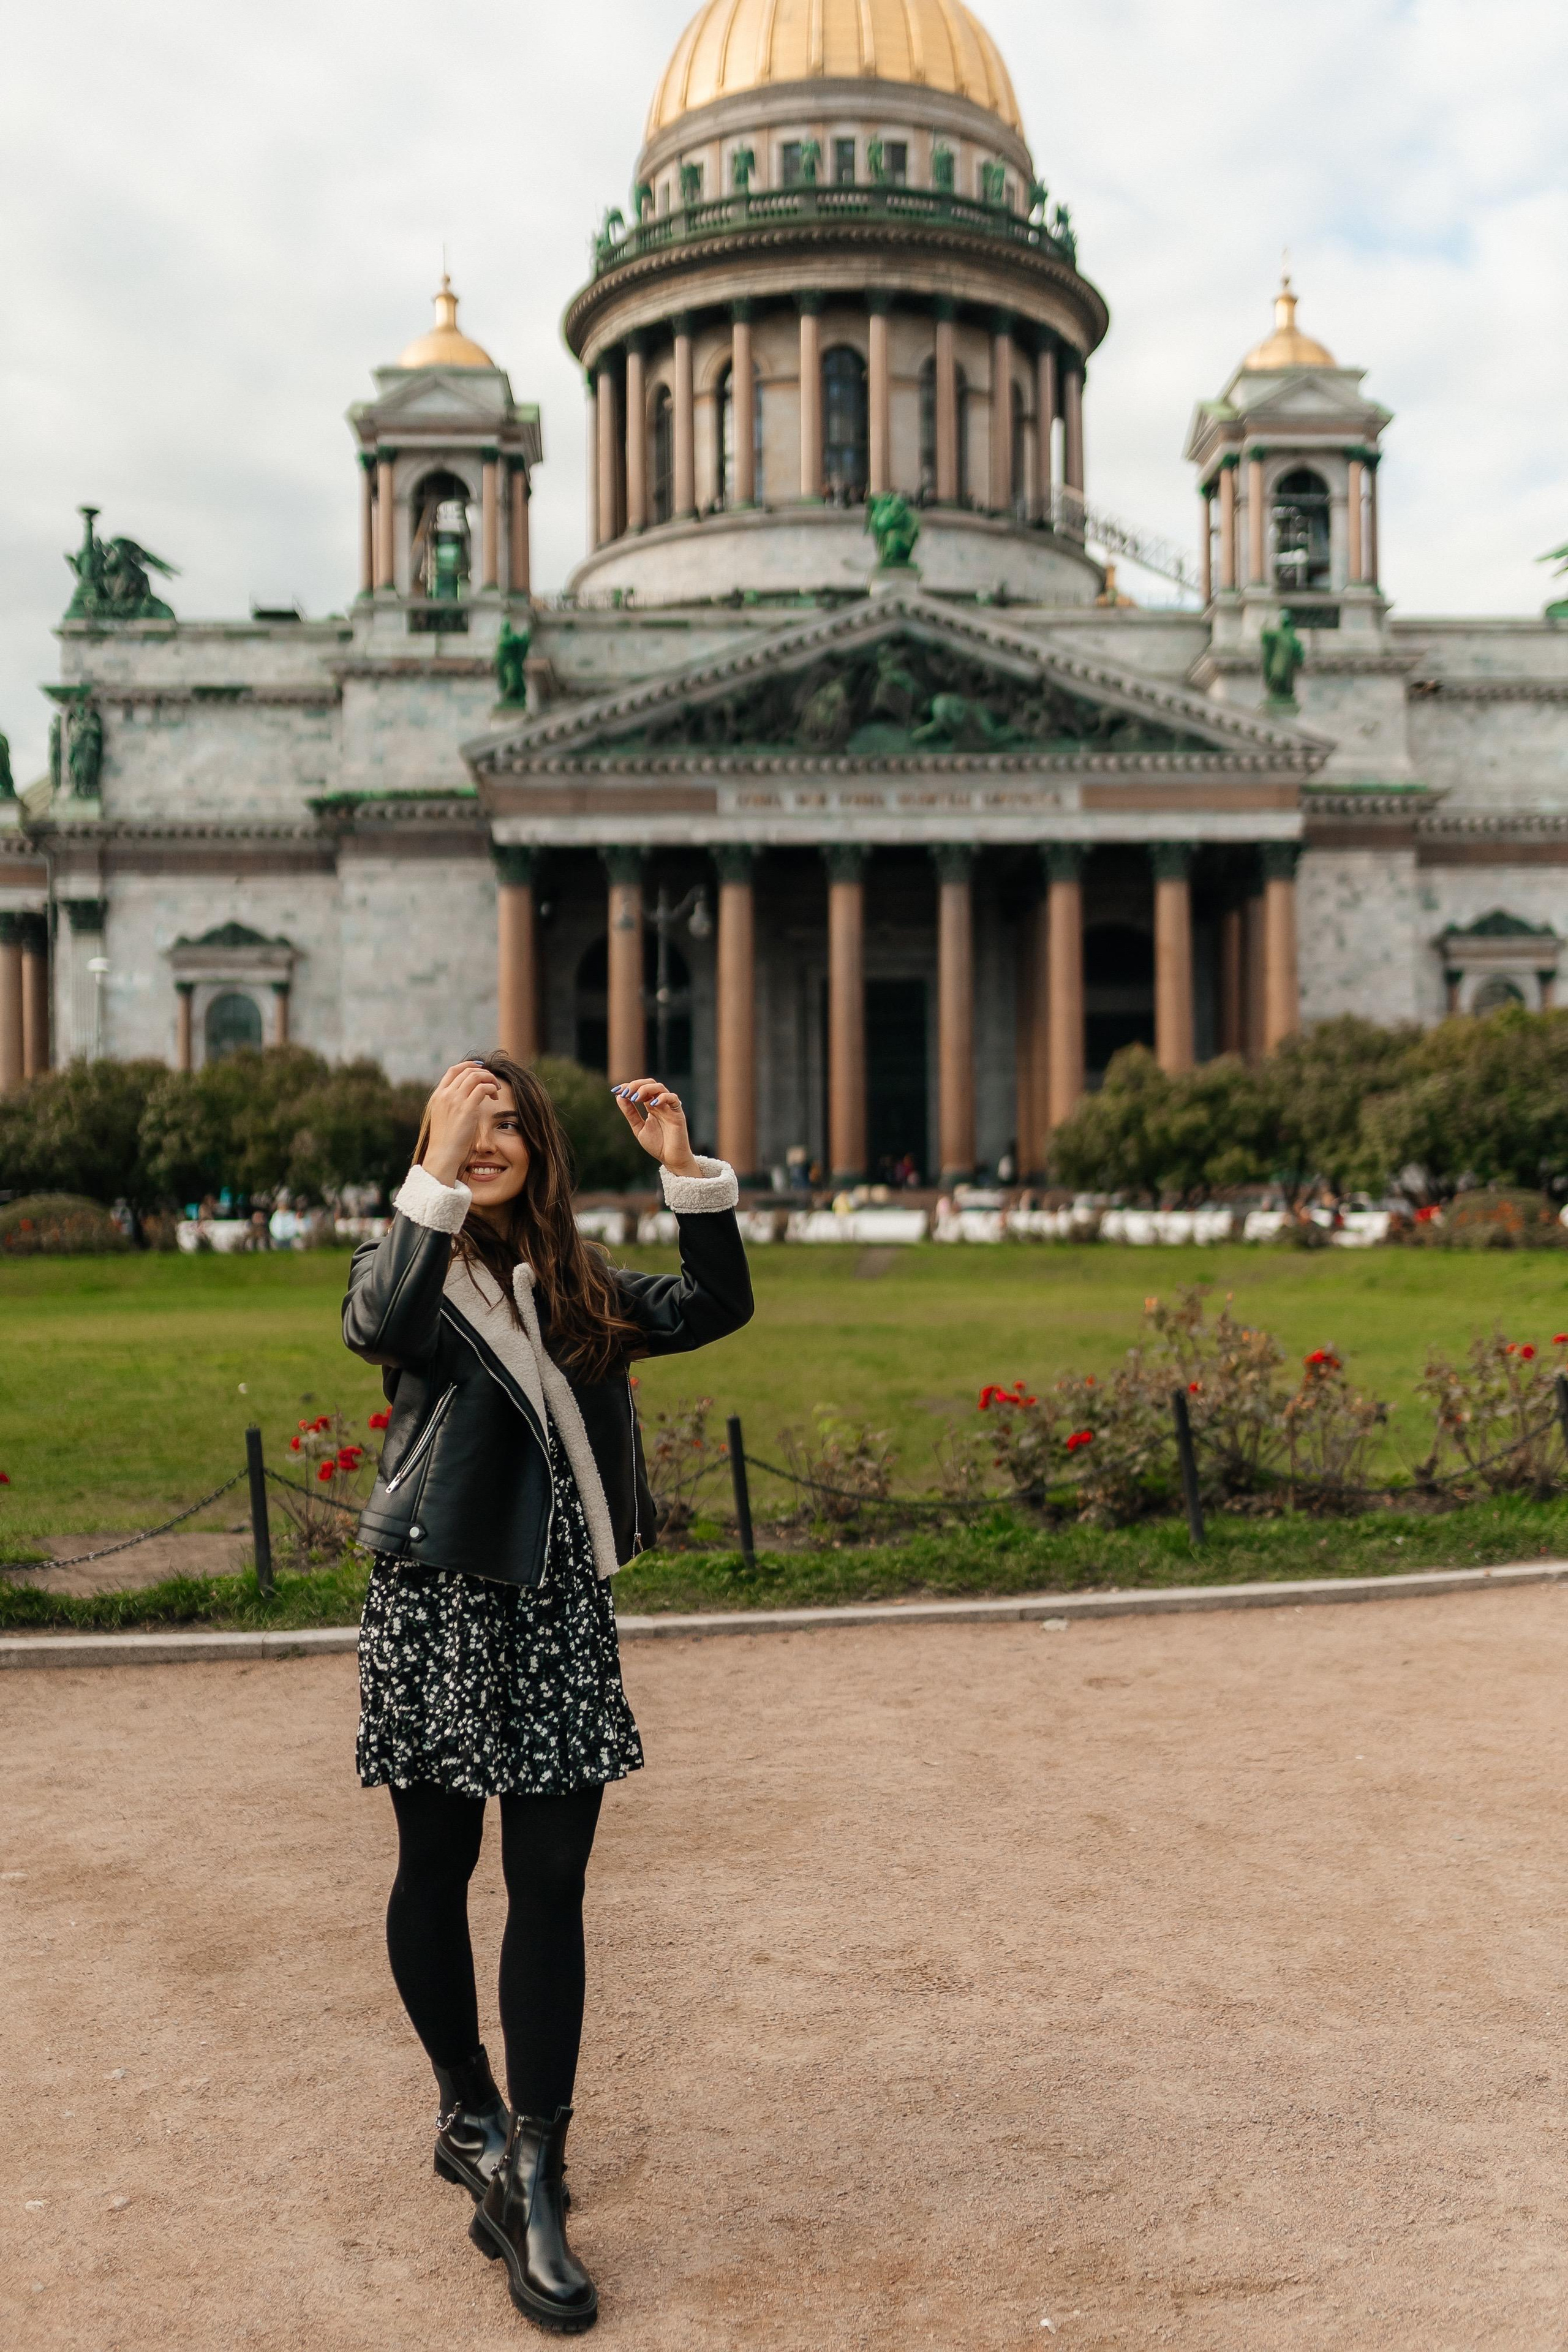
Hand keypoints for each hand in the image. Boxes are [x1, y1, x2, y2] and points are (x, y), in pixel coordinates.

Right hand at [422, 1062, 500, 1186]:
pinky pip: (483, 1087)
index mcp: (438, 1096)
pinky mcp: (467, 1108)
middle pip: (467, 1071)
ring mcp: (455, 1099)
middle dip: (483, 1072)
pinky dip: (492, 1088)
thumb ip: (451, 1107)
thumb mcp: (443, 1119)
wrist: (442, 1155)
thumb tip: (464, 1101)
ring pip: (476, 1076)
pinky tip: (495, 1097)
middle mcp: (445, 1094)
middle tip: (493, 1082)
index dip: (468, 1066)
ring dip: (490, 1079)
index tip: (481, 1069)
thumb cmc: (445, 1142)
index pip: (453, 1071)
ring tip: (496, 1089)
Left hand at [611, 1081, 701, 1178]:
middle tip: (625, 1093)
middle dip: (636, 1085)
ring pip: (660, 1088)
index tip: (615, 1091)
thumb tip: (619, 1097)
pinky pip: (673, 1099)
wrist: (671, 1159)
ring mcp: (669, 1107)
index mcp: (651, 1105)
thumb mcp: (638, 1128)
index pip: (640, 1088)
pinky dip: (662, 1098)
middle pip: (650, 1083)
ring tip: (635, 1098)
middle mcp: (660, 1103)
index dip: (628, 1086)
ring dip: (646, 1089)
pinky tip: (651, 1104)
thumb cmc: (657, 1144)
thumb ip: (630, 1113)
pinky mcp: (678, 1114)